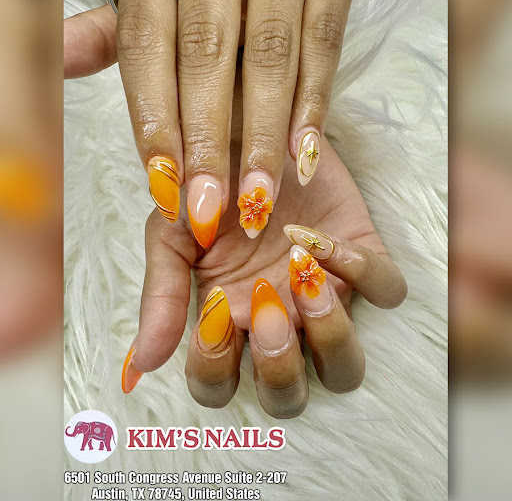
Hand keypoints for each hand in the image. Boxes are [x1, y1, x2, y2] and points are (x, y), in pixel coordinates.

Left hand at [64, 0, 356, 245]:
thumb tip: (59, 58)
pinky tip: (305, 154)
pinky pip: (325, 42)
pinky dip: (315, 101)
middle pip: (205, 58)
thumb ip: (112, 32)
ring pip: (269, 57)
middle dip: (207, 139)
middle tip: (209, 205)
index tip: (164, 184)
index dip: (155, 119)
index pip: (146, 47)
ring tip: (259, 197)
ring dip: (265, 136)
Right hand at [121, 94, 406, 416]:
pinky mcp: (363, 261)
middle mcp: (278, 323)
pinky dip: (364, 275)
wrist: (247, 134)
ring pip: (345, 369)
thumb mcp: (173, 234)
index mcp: (226, 323)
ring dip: (328, 338)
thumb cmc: (207, 186)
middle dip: (278, 366)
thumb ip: (161, 298)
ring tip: (304, 281)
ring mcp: (324, 298)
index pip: (218, 385)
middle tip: (266, 305)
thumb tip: (142, 365)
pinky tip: (325, 241)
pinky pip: (385, 293)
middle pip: (287, 396)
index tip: (213, 308)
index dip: (214, 365)